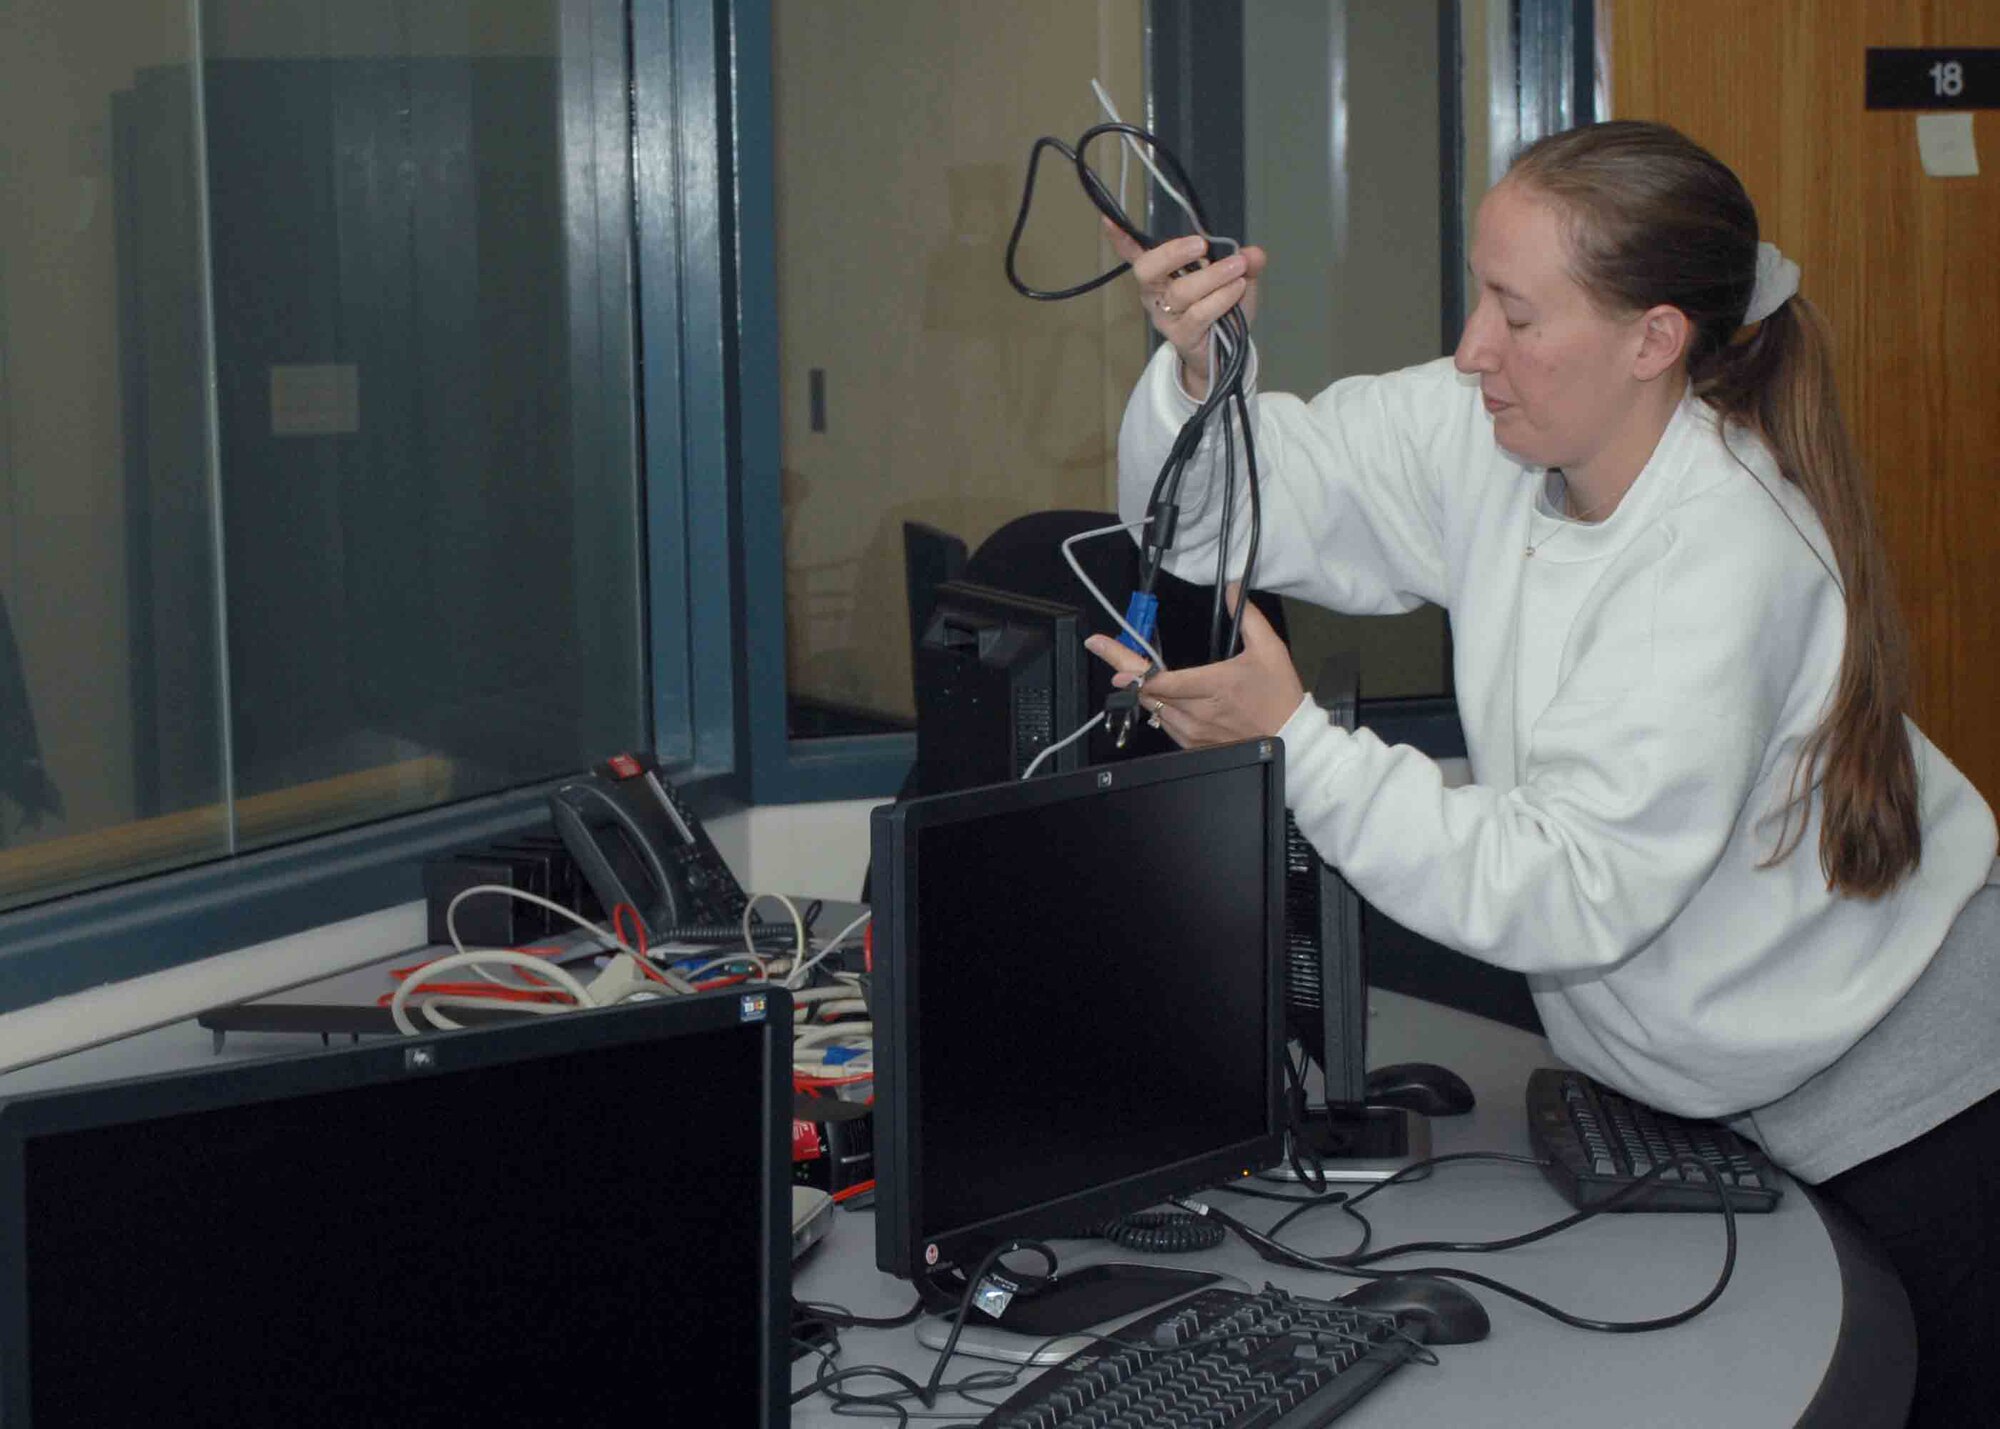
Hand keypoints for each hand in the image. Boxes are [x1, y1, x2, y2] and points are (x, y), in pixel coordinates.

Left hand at [1083, 586, 1304, 748]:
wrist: (1291, 740)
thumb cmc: (1279, 694)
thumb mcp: (1270, 649)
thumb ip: (1248, 617)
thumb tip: (1233, 588)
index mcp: (1213, 686)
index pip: (1161, 681)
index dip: (1130, 670)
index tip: (1107, 655)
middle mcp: (1197, 713)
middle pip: (1148, 693)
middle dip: (1126, 672)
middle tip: (1105, 650)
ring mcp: (1193, 732)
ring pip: (1153, 710)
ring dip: (1144, 691)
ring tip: (1137, 672)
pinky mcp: (1193, 745)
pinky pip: (1165, 725)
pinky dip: (1159, 709)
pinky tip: (1163, 697)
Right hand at [1103, 220, 1266, 390]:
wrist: (1225, 354)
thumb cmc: (1222, 310)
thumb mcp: (1238, 280)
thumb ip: (1245, 263)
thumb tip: (1253, 253)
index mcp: (1162, 273)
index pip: (1135, 254)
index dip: (1121, 239)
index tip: (1109, 220)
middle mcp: (1156, 294)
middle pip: (1147, 269)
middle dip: (1172, 253)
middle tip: (1201, 245)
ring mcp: (1165, 317)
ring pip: (1181, 291)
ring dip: (1213, 276)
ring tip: (1238, 269)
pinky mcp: (1180, 336)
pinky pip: (1197, 314)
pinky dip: (1220, 298)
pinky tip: (1237, 289)